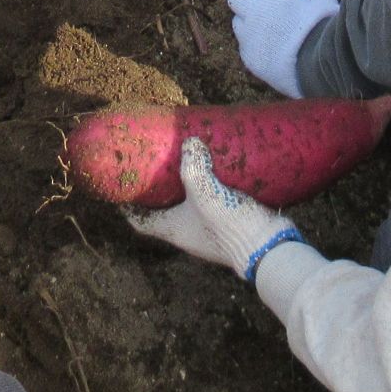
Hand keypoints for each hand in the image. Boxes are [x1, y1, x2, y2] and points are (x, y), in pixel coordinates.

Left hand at [126, 139, 302, 280]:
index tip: (121, 187)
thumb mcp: (205, 193)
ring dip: (188, 188)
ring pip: (191, 207)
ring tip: (188, 162)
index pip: (141, 221)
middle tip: (157, 165)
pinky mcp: (231, 224)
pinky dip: (213, 188)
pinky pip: (215, 204)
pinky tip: (221, 172)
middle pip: (164, 211)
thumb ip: (193, 168)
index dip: (128, 206)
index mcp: (173, 229)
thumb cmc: (229, 226)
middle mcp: (188, 233)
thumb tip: (189, 143)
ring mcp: (210, 231)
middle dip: (159, 191)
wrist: (269, 248)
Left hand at [227, 0, 341, 97]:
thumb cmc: (327, 29)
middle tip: (264, 2)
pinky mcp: (250, 60)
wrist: (325, 71)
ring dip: (248, 19)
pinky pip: (243, 44)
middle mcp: (256, 15)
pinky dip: (253, 41)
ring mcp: (250, 39)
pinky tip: (272, 45)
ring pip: (237, 21)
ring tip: (270, 26)